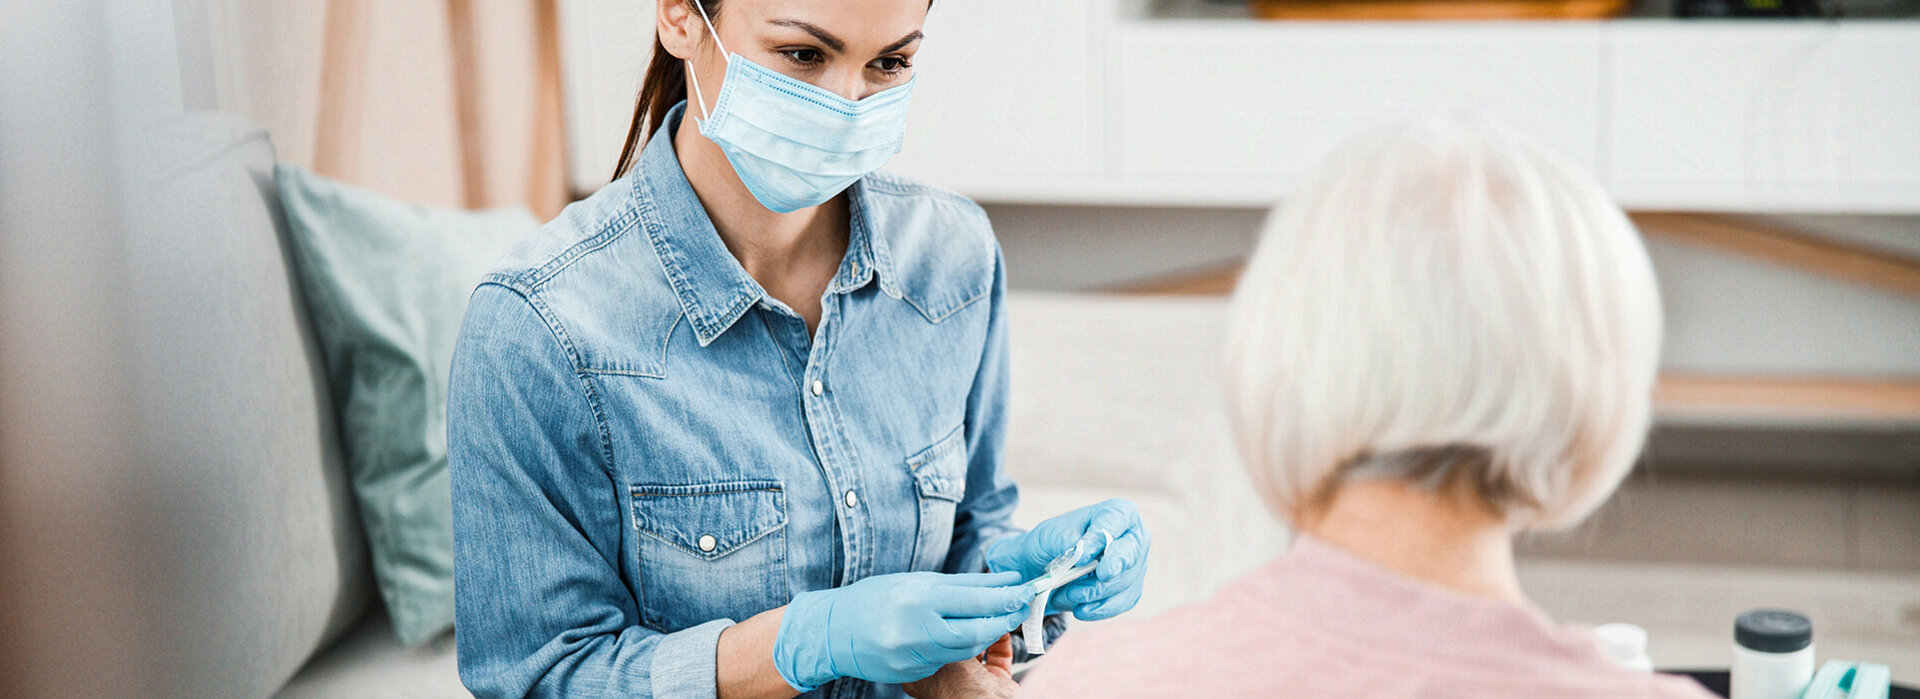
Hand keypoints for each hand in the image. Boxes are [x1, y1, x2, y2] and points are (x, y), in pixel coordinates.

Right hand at [772, 571, 1031, 689]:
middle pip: (976, 630)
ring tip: (998, 618)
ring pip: (964, 648)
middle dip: (1003, 619)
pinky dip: (958, 647)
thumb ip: (962, 583)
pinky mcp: (911, 674)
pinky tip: (963, 635)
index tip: (1025, 589)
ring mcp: (912, 656)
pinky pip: (946, 660)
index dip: (1005, 596)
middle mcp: (915, 629)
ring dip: (986, 634)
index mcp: (917, 598)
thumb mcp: (916, 581)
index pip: (974, 599)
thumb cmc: (875, 598)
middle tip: (1020, 606)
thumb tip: (1003, 581)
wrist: (834, 631)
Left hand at [985, 498, 1149, 620]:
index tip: (1081, 557)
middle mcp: (1133, 537)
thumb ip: (1064, 539)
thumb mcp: (1049, 534)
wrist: (1045, 566)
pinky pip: (1122, 603)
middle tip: (1095, 579)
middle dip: (1111, 569)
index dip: (1101, 541)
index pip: (1116, 522)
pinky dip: (1100, 608)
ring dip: (1095, 593)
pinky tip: (1081, 610)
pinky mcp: (1130, 590)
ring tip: (1068, 594)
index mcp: (1118, 513)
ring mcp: (1135, 566)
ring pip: (1124, 582)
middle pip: (1130, 554)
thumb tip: (1080, 550)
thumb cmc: (1052, 542)